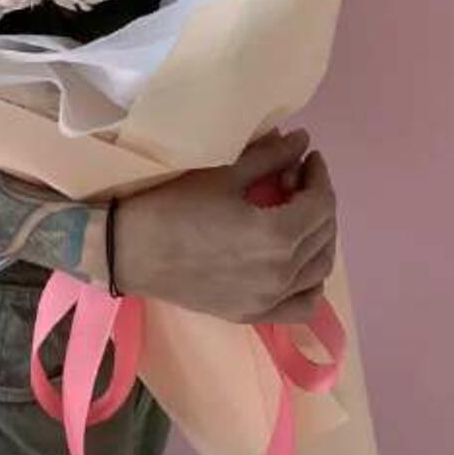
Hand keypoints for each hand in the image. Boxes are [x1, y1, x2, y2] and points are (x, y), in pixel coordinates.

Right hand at [116, 129, 336, 322]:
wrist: (129, 249)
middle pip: (323, 234)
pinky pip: (302, 305)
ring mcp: (268, 300)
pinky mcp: (252, 313)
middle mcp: (281, 274)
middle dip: (319, 200)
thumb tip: (301, 141)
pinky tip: (299, 262)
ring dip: (319, 236)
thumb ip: (269, 156)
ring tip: (298, 213)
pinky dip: (311, 283)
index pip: (321, 203)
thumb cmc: (172, 205)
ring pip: (319, 269)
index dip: (319, 175)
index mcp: (276, 235)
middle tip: (296, 177)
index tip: (309, 157)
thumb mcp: (223, 173)